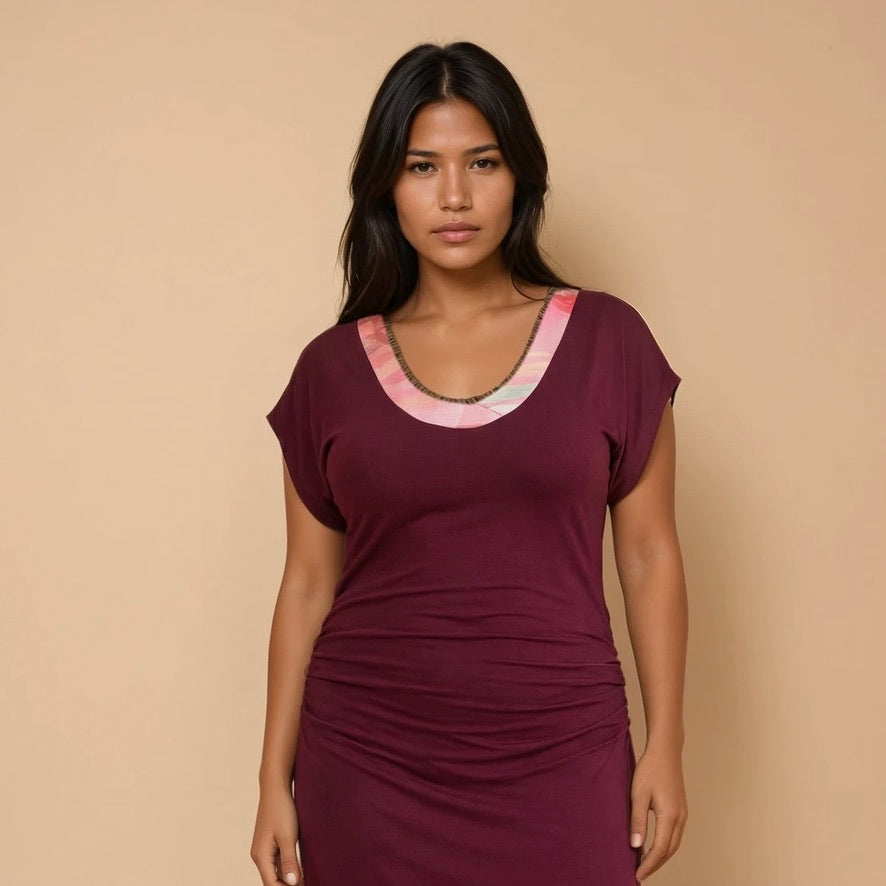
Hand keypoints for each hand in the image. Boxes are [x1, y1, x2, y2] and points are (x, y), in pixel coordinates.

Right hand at [250, 783, 303, 884]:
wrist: (276, 788)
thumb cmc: (281, 809)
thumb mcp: (288, 836)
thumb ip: (289, 861)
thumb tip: (291, 884)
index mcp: (261, 856)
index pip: (271, 884)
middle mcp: (260, 856)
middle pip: (273, 881)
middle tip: (308, 884)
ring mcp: (264, 849)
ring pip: (276, 872)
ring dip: (289, 879)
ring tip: (306, 880)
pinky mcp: (271, 843)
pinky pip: (279, 862)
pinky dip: (288, 868)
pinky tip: (301, 870)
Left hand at [629, 744, 687, 881]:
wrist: (665, 751)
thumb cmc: (650, 769)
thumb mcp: (638, 794)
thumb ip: (637, 821)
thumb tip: (636, 846)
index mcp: (670, 815)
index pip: (660, 849)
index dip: (649, 864)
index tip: (638, 876)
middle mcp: (680, 818)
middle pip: (669, 850)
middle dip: (656, 864)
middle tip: (640, 874)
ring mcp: (683, 814)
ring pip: (674, 844)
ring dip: (661, 856)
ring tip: (646, 864)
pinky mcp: (681, 809)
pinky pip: (675, 834)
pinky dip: (666, 845)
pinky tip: (654, 846)